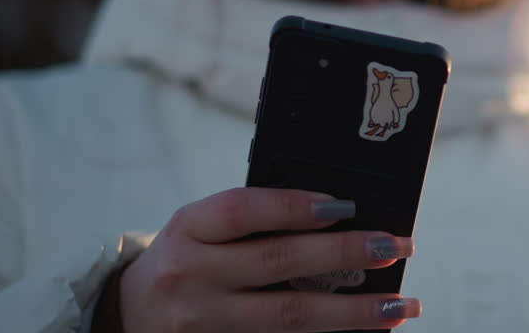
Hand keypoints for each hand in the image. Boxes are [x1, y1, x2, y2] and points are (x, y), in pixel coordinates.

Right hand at [115, 187, 419, 331]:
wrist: (128, 318)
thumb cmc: (187, 260)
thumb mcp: (200, 229)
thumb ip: (253, 221)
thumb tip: (339, 217)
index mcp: (187, 230)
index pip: (244, 211)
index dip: (295, 207)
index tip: (347, 206)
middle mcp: (190, 277)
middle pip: (278, 263)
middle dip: (346, 254)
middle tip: (398, 246)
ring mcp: (201, 324)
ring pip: (289, 318)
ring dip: (353, 314)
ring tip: (400, 305)